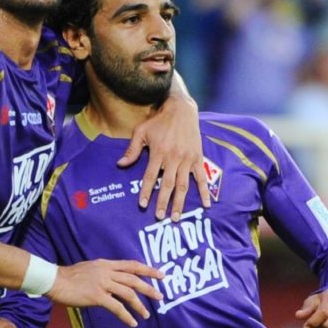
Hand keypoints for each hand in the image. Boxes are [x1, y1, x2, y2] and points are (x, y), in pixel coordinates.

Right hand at [48, 260, 162, 327]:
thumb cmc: (70, 276)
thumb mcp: (90, 267)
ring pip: (128, 294)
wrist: (55, 280)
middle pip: (134, 279)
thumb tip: (114, 278)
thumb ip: (104, 271)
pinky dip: (126, 316)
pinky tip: (132, 323)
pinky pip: (116, 307)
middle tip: (160, 296)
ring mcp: (102, 284)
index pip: (132, 265)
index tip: (160, 275)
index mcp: (106, 264)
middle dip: (149, 288)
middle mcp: (107, 272)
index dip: (148, 269)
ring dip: (139, 306)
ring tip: (147, 315)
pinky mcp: (97, 296)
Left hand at [118, 92, 208, 220]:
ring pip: (183, 185)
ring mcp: (187, 159)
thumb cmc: (159, 121)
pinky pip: (201, 178)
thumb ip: (132, 149)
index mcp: (159, 153)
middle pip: (167, 185)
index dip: (146, 191)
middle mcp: (174, 158)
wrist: (181, 109)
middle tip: (160, 217)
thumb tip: (120, 164)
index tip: (143, 205)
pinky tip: (206, 205)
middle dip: (163, 202)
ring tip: (176, 217)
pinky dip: (204, 192)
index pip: (150, 177)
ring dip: (180, 202)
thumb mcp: (141, 131)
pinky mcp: (197, 158)